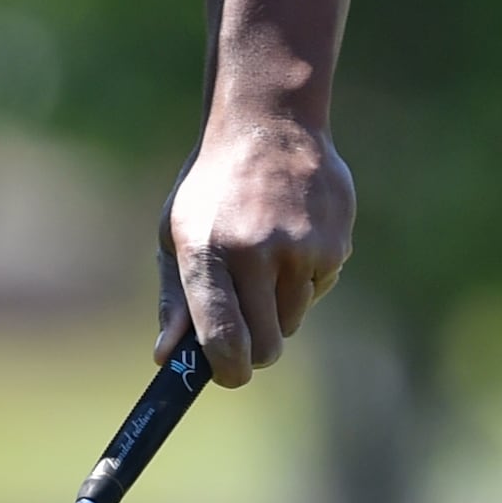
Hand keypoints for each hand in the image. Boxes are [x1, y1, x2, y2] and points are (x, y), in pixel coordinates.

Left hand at [158, 107, 353, 385]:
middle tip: (246, 331)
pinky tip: (292, 239)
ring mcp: (298, 250)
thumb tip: (167, 357)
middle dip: (255, 349)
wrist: (268, 126)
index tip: (227, 376)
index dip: (226, 370)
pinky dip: (305, 280)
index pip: (221, 335)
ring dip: (278, 308)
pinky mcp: (334, 245)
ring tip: (264, 261)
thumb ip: (176, 299)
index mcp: (206, 252)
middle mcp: (253, 254)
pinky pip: (318, 290)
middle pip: (266, 344)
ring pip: (293, 320)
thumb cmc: (212, 189)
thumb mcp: (177, 233)